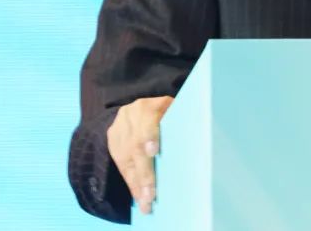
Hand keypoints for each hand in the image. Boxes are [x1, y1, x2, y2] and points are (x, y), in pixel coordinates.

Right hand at [106, 95, 173, 214]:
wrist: (140, 110)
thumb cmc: (168, 115)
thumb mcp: (175, 112)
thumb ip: (181, 123)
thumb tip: (198, 144)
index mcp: (151, 106)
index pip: (149, 120)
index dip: (150, 135)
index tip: (153, 151)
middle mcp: (132, 115)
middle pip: (136, 146)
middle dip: (145, 173)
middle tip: (151, 195)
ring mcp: (120, 127)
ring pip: (126, 160)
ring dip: (137, 184)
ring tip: (146, 203)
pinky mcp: (113, 140)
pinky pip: (121, 165)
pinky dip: (131, 183)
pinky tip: (139, 198)